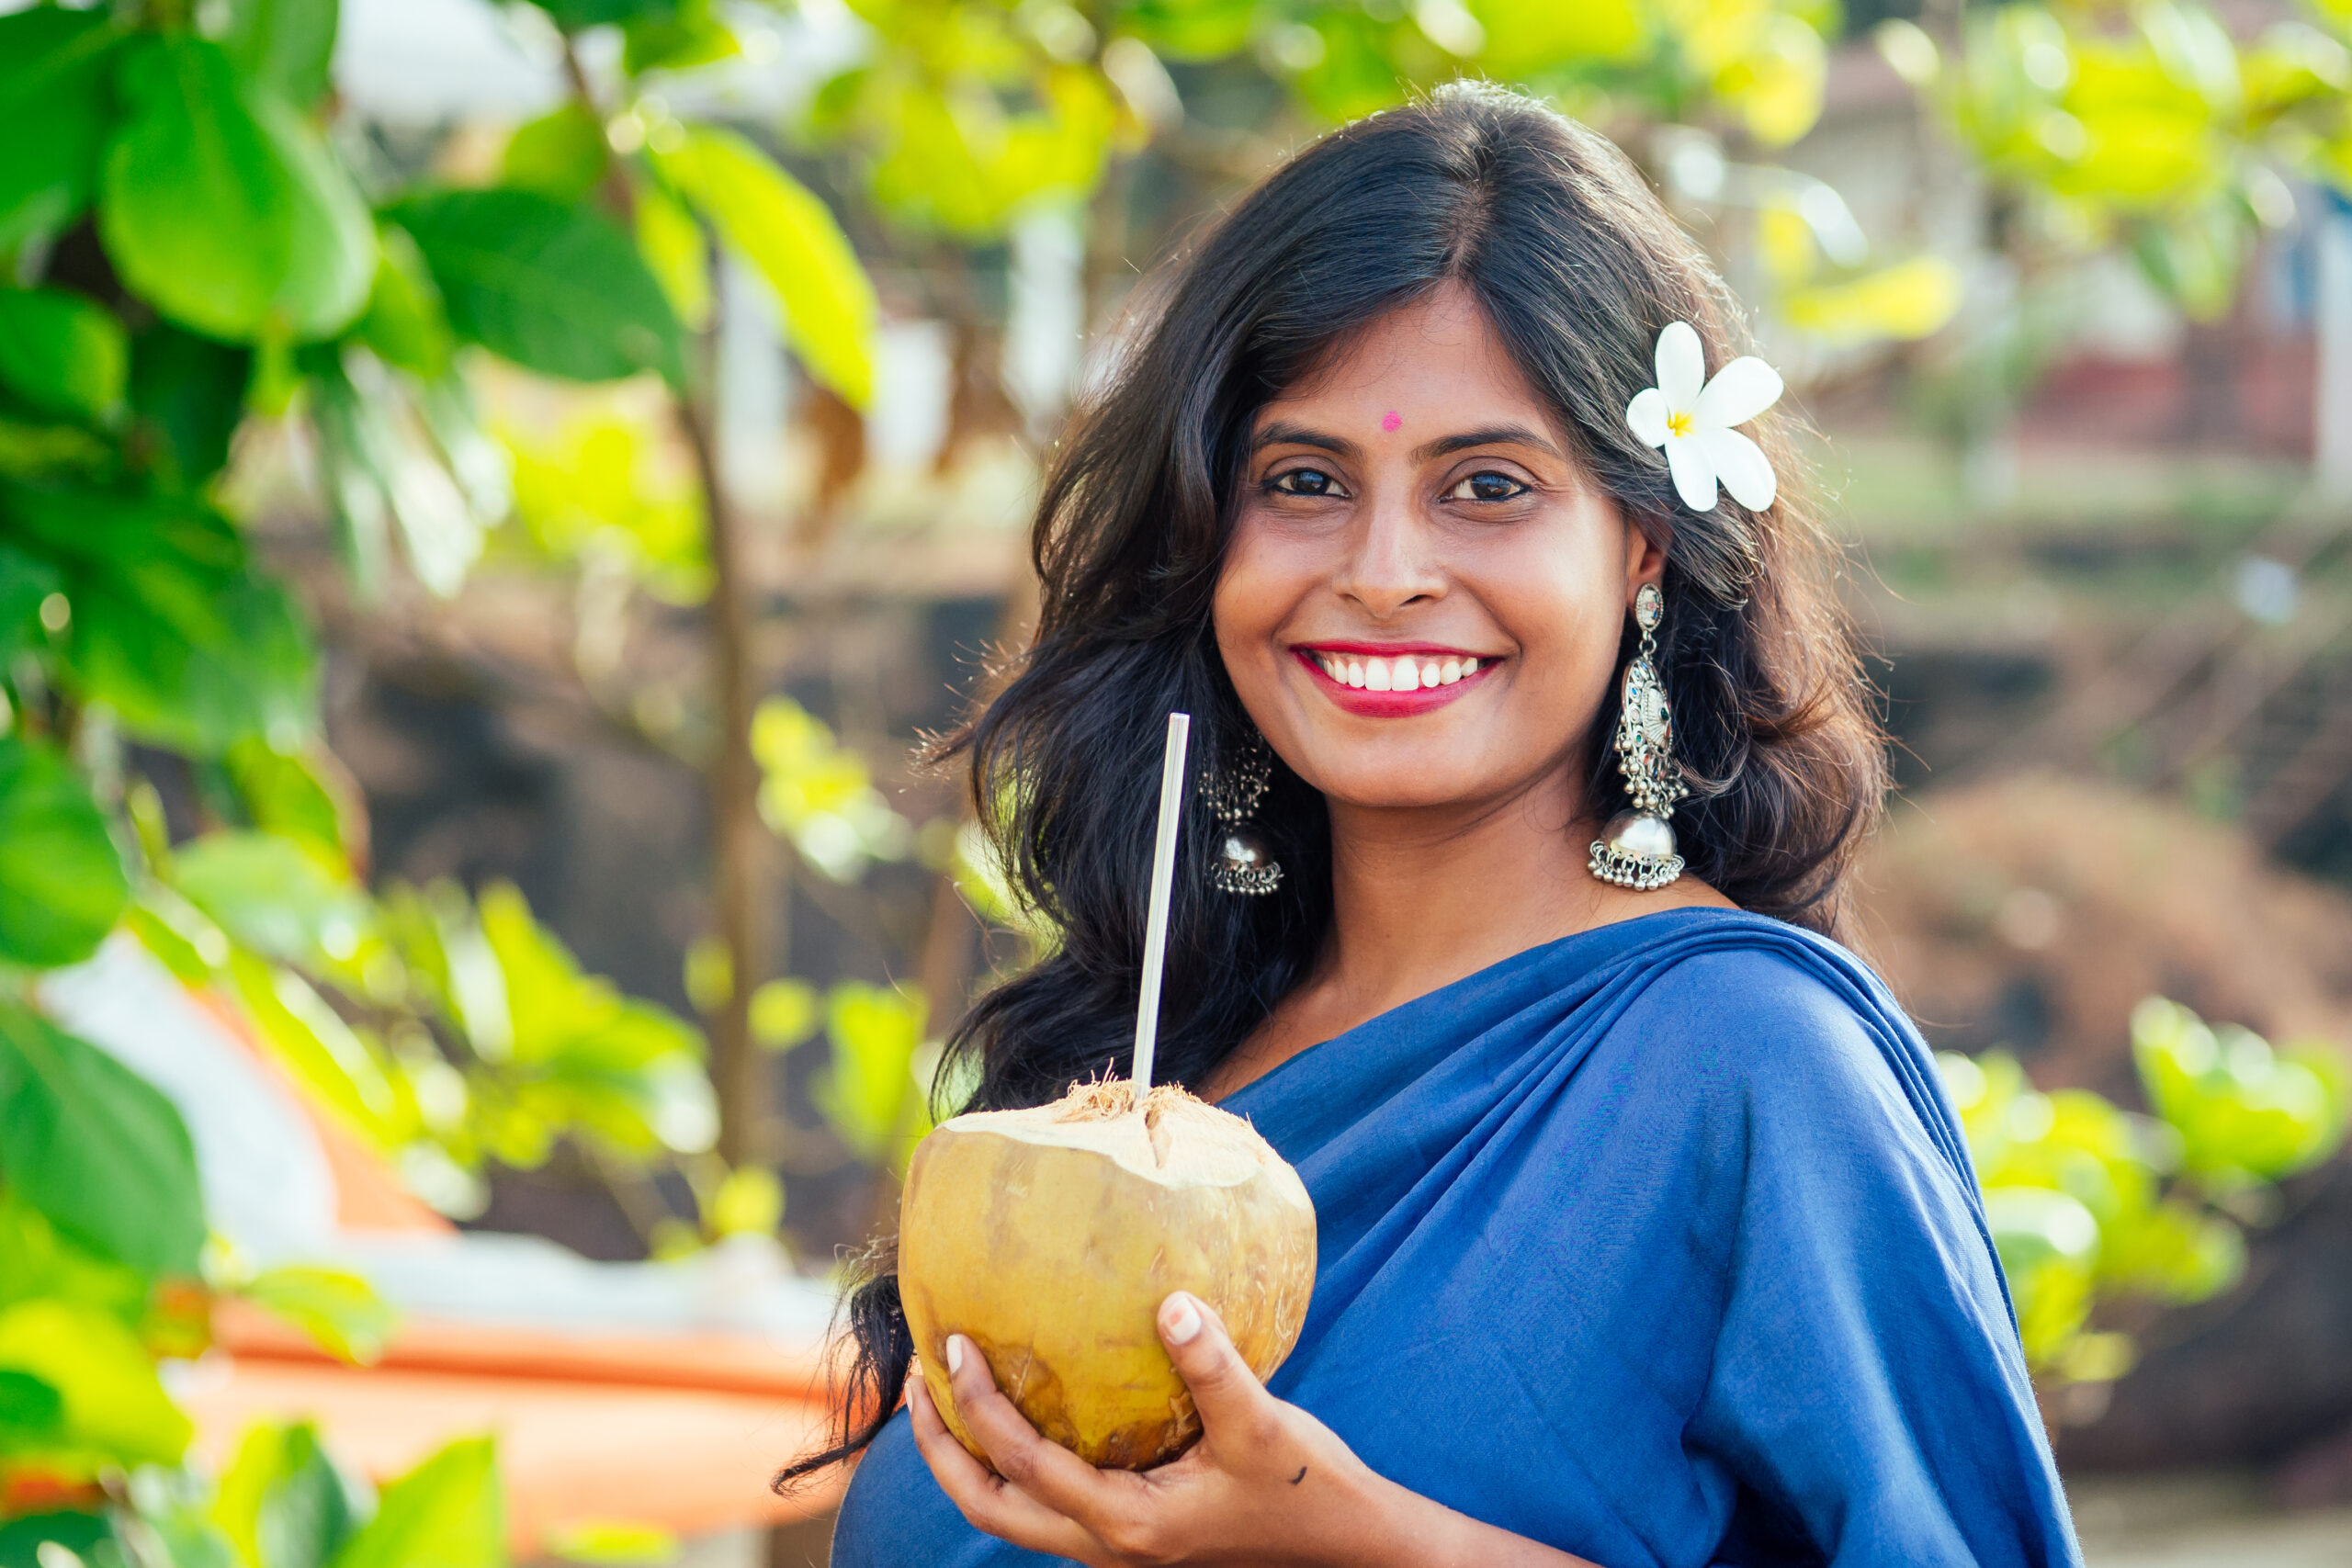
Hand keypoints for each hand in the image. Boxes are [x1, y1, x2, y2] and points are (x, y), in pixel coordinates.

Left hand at [907, 1291, 1398, 1567]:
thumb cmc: (1307, 1491)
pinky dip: (1018, 1468)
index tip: (952, 1345)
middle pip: (991, 1509)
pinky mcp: (1133, 1541)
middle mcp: (1108, 1548)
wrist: (1348, 1552)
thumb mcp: (1263, 1424)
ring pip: (1015, 1517)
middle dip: (942, 1452)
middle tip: (915, 1387)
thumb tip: (1171, 1299)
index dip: (978, 1405)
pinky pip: (1049, 1508)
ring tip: (949, 1402)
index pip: (1025, 1463)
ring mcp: (1116, 1552)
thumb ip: (1213, 1364)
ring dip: (973, 1463)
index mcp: (1127, 1523)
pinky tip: (1031, 1418)